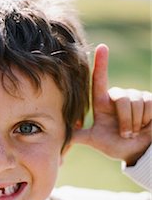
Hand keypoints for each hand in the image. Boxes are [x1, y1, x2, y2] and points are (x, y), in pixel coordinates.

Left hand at [72, 44, 151, 165]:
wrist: (137, 152)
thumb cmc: (116, 145)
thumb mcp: (94, 140)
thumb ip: (77, 136)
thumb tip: (58, 136)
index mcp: (102, 103)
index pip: (99, 80)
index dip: (101, 64)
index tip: (102, 48)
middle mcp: (118, 96)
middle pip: (121, 98)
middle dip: (125, 121)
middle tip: (125, 134)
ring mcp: (135, 96)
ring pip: (135, 102)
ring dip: (135, 122)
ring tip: (134, 131)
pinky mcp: (151, 99)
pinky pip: (148, 104)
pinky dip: (147, 119)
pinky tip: (146, 125)